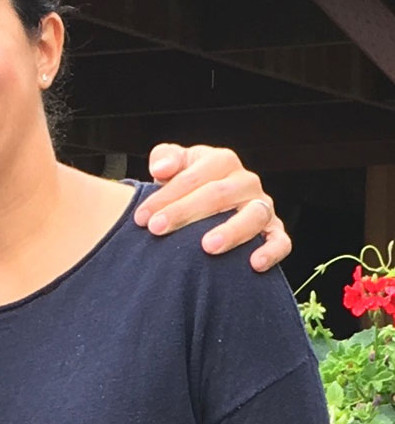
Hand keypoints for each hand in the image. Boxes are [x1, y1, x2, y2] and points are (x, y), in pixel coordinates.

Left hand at [135, 143, 290, 271]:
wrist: (204, 206)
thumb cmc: (186, 187)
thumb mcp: (173, 166)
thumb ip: (165, 159)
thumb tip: (161, 169)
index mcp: (221, 161)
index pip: (194, 176)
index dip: (166, 196)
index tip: (142, 217)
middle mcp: (245, 181)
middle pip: (219, 194)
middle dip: (185, 212)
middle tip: (158, 229)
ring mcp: (262, 206)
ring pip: (253, 215)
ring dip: (231, 231)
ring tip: (207, 247)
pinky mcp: (274, 230)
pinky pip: (281, 240)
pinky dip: (272, 251)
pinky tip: (254, 263)